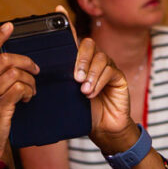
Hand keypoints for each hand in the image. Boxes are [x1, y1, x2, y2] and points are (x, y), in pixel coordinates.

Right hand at [0, 22, 38, 164]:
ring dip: (30, 80)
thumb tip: (8, 64)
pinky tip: (28, 98)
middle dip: (26, 62)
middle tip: (35, 70)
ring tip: (31, 90)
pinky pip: (20, 88)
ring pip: (15, 73)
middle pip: (5, 58)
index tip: (10, 25)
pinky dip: (29, 91)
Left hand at [72, 37, 137, 151]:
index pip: (76, 45)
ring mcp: (108, 68)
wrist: (102, 127)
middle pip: (89, 45)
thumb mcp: (69, 96)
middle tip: (76, 78)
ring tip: (84, 91)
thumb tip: (48, 76)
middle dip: (81, 60)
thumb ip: (63, 84)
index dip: (70, 42)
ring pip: (101, 58)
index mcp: (81, 63)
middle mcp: (95, 62)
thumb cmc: (85, 111)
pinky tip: (92, 94)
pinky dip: (99, 82)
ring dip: (91, 74)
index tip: (61, 56)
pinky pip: (110, 72)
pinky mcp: (119, 77)